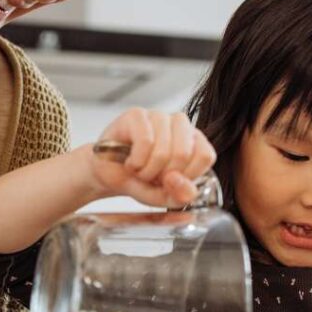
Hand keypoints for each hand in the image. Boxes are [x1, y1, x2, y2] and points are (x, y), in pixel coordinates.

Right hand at [89, 109, 215, 207]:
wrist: (107, 175)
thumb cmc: (138, 180)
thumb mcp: (162, 196)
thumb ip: (178, 195)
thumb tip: (186, 188)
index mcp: (193, 141)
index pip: (205, 155)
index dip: (187, 175)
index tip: (171, 182)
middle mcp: (179, 124)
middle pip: (183, 153)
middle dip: (163, 175)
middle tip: (151, 177)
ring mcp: (158, 117)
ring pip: (163, 150)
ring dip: (147, 170)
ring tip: (139, 170)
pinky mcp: (137, 115)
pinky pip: (145, 142)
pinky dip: (136, 161)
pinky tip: (130, 162)